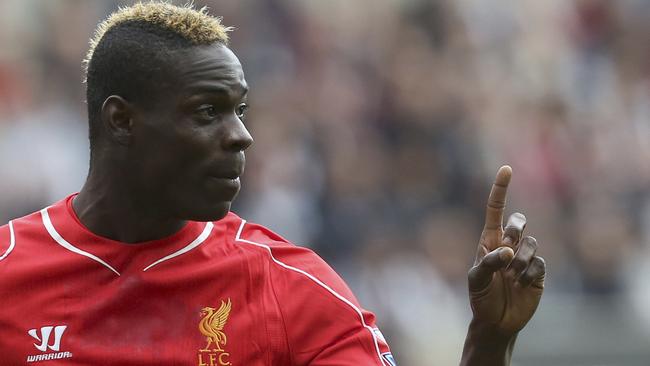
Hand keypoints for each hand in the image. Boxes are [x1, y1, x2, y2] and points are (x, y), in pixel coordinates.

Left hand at [467, 166, 545, 334]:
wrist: (496, 322)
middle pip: (518, 221)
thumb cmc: (481, 297)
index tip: (506, 169)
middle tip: (507, 245)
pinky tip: (521, 285)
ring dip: (520, 260)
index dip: (500, 190)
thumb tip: (508, 251)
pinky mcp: (538, 272)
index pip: (495, 210)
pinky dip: (530, 274)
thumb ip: (489, 262)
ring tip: (511, 277)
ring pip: (531, 243)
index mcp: (489, 241)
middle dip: (515, 229)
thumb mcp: (476, 280)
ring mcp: (524, 258)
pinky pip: (540, 263)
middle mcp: (508, 245)